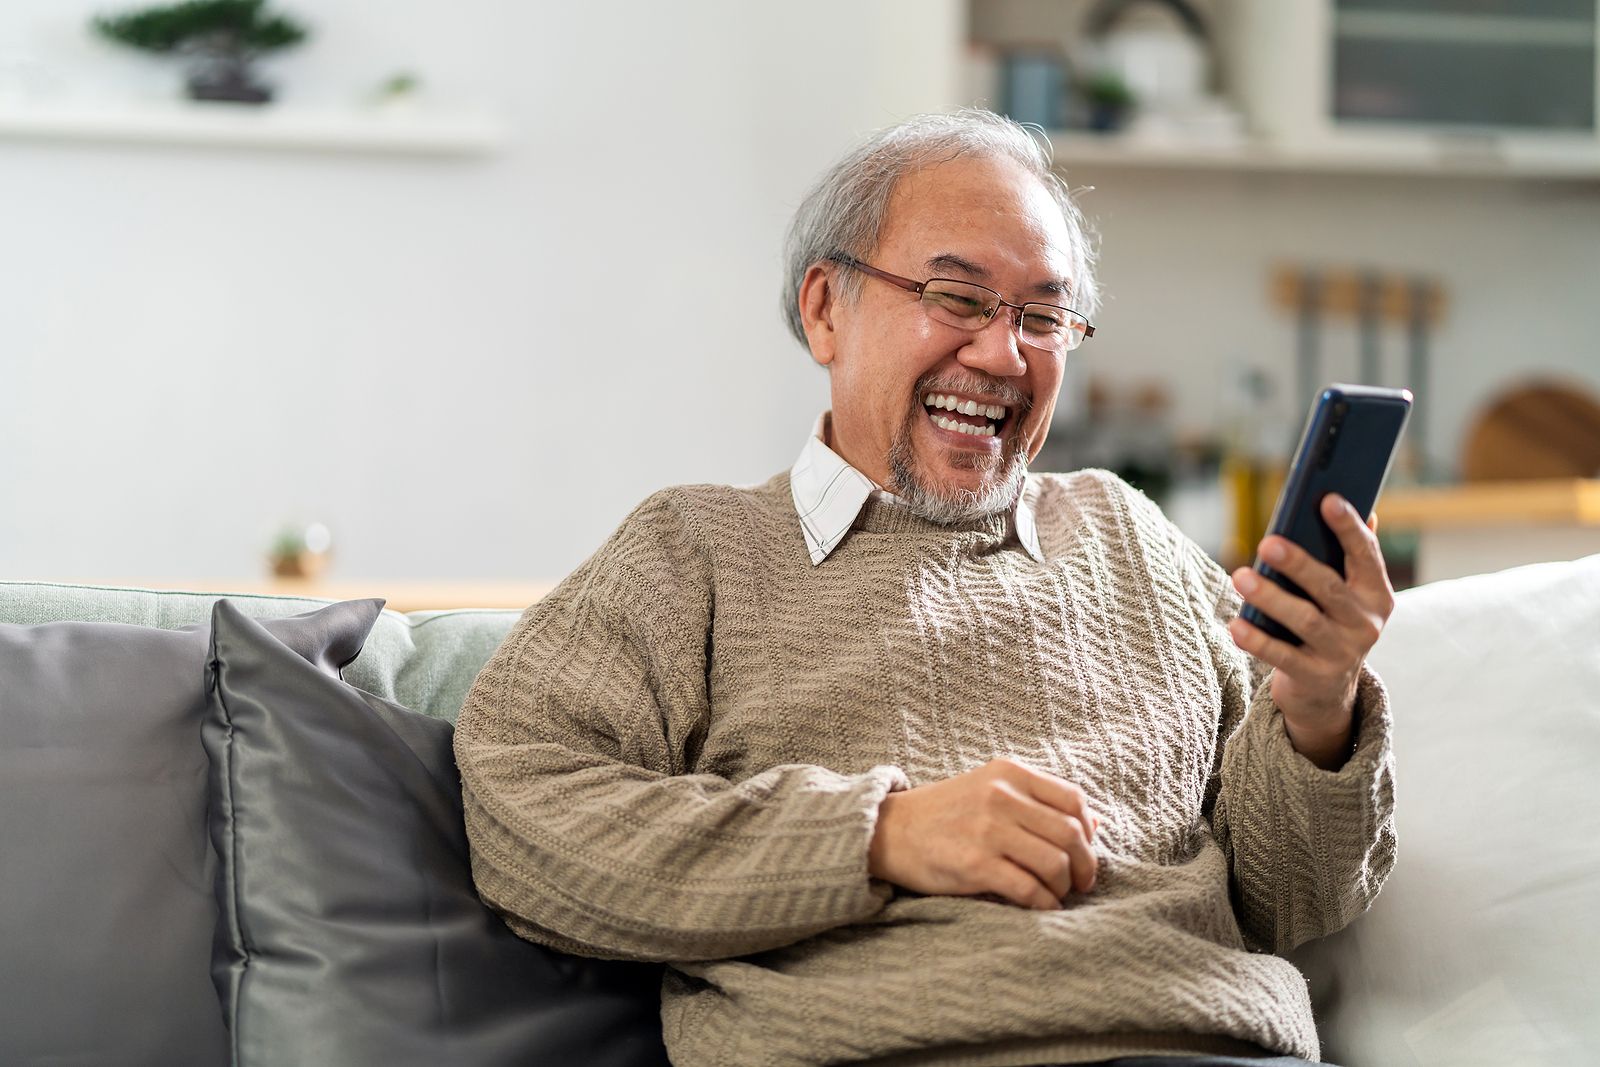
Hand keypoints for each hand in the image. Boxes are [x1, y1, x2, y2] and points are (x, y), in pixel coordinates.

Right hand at [868, 758, 1099, 909]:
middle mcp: (1000, 796)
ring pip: (1055, 862)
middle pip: (1070, 833)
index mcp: (1008, 773)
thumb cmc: (946, 814)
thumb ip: (1039, 802)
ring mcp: (987, 830)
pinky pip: (1029, 889)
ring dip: (1063, 886)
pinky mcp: (975, 865)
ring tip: (1056, 894)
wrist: (888, 830)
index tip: (1085, 852)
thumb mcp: (990, 790)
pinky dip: (1044, 903)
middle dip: (1085, 865)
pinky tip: (1041, 906)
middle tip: (1081, 883)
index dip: (1088, 830)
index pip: (1072, 798)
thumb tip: (1097, 824)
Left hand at [1226, 495, 1394, 769]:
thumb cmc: (1329, 623)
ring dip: (1270, 597)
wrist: (1327, 692)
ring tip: (1240, 576)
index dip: (1348, 528)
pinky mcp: (1315, 677)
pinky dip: (1257, 640)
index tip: (1327, 499)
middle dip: (1298, 563)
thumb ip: (1348, 556)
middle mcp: (1365, 624)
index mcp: (1376, 594)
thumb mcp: (1346, 594)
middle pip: (1329, 587)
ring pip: (1304, 620)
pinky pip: (1282, 656)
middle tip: (1266, 542)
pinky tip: (1235, 625)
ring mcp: (1342, 653)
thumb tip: (1355, 505)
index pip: (1366, 555)